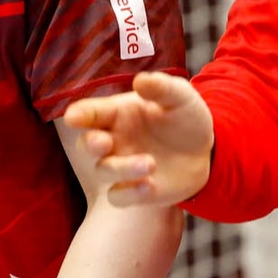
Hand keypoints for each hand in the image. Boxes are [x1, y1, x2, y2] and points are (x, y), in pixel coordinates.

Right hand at [62, 71, 213, 206]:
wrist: (204, 152)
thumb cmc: (184, 119)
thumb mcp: (180, 98)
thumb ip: (162, 88)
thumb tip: (141, 80)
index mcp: (116, 114)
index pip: (89, 113)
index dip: (78, 115)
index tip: (73, 118)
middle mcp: (112, 140)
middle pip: (86, 144)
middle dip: (90, 144)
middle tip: (104, 142)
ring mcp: (120, 166)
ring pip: (103, 171)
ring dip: (122, 169)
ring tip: (150, 164)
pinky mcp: (132, 190)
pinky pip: (118, 196)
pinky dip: (130, 193)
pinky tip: (150, 185)